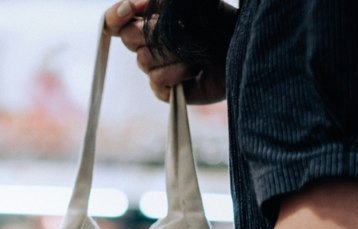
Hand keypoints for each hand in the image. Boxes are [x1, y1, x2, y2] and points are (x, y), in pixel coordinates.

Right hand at [104, 0, 226, 104]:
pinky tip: (194, 69)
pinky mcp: (165, 90)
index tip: (130, 8)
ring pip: (144, 60)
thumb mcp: (185, 5)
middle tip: (179, 30)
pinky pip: (157, 81)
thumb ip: (157, 0)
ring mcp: (156, 68)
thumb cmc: (217, 24)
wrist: (241, 49)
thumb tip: (134, 3)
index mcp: (149, 22)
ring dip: (172, 52)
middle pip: (128, 38)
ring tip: (195, 51)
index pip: (116, 21)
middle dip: (152, 32)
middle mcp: (149, 45)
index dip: (116, 16)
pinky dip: (177, 72)